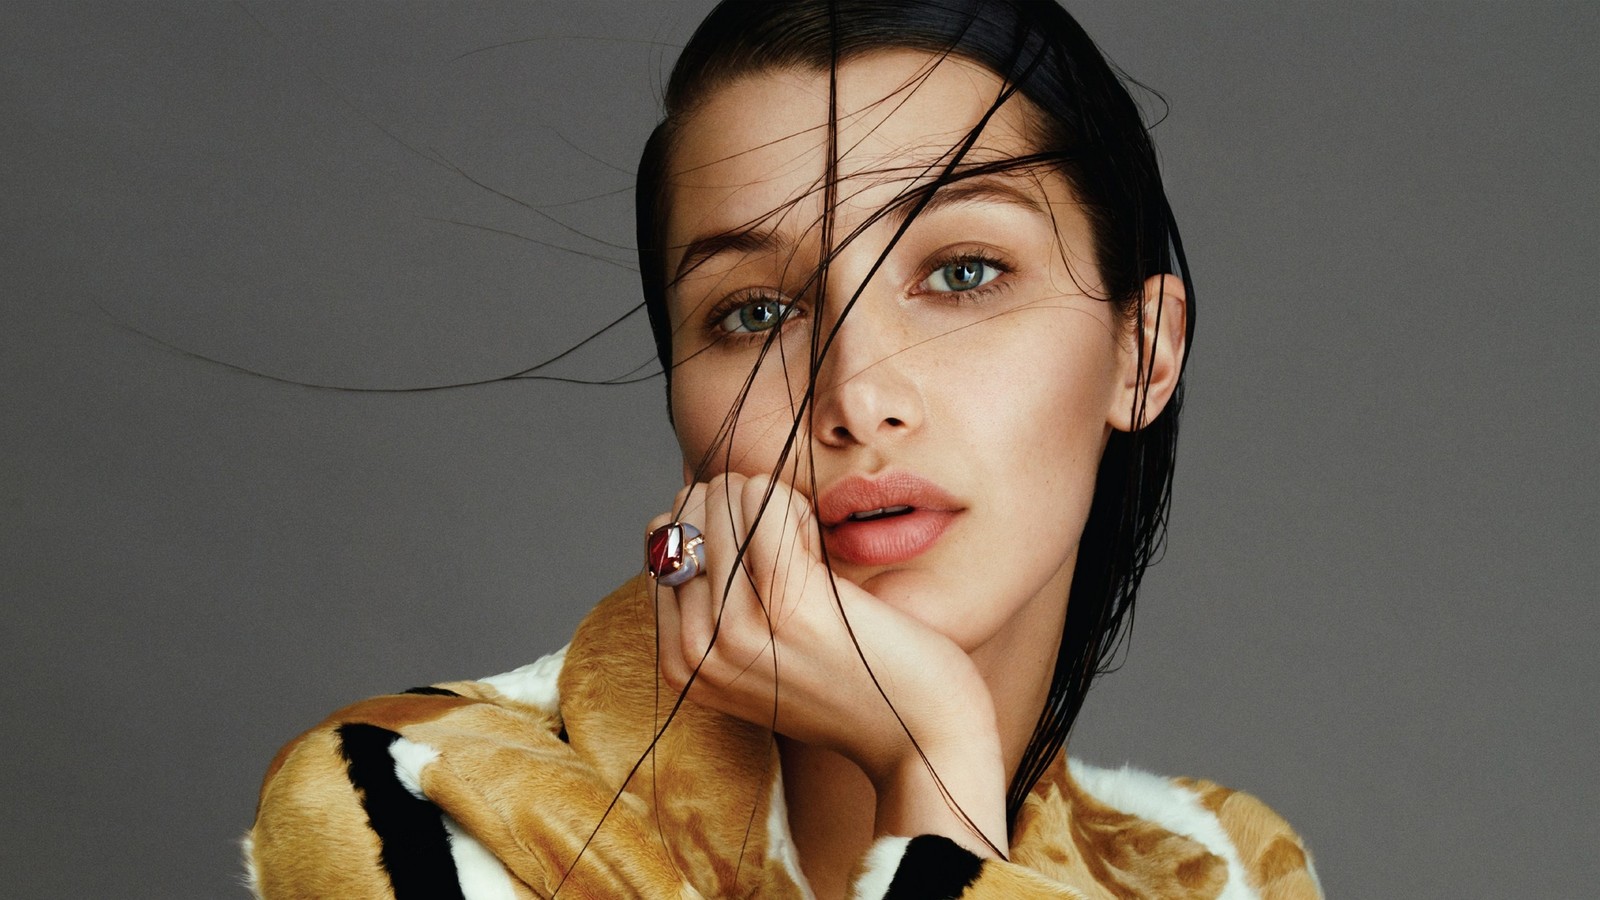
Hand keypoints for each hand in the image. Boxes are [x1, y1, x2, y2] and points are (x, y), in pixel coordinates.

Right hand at [651, 473, 1007, 855]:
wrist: (917, 737)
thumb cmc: (848, 683)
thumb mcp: (758, 659)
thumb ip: (713, 608)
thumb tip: (680, 516)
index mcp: (681, 665)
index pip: (664, 546)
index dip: (715, 530)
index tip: (758, 560)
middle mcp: (696, 652)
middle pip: (687, 516)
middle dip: (737, 509)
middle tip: (787, 549)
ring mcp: (738, 630)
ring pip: (725, 501)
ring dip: (771, 503)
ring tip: (805, 547)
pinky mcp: (790, 602)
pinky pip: (768, 504)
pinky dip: (795, 505)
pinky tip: (819, 538)